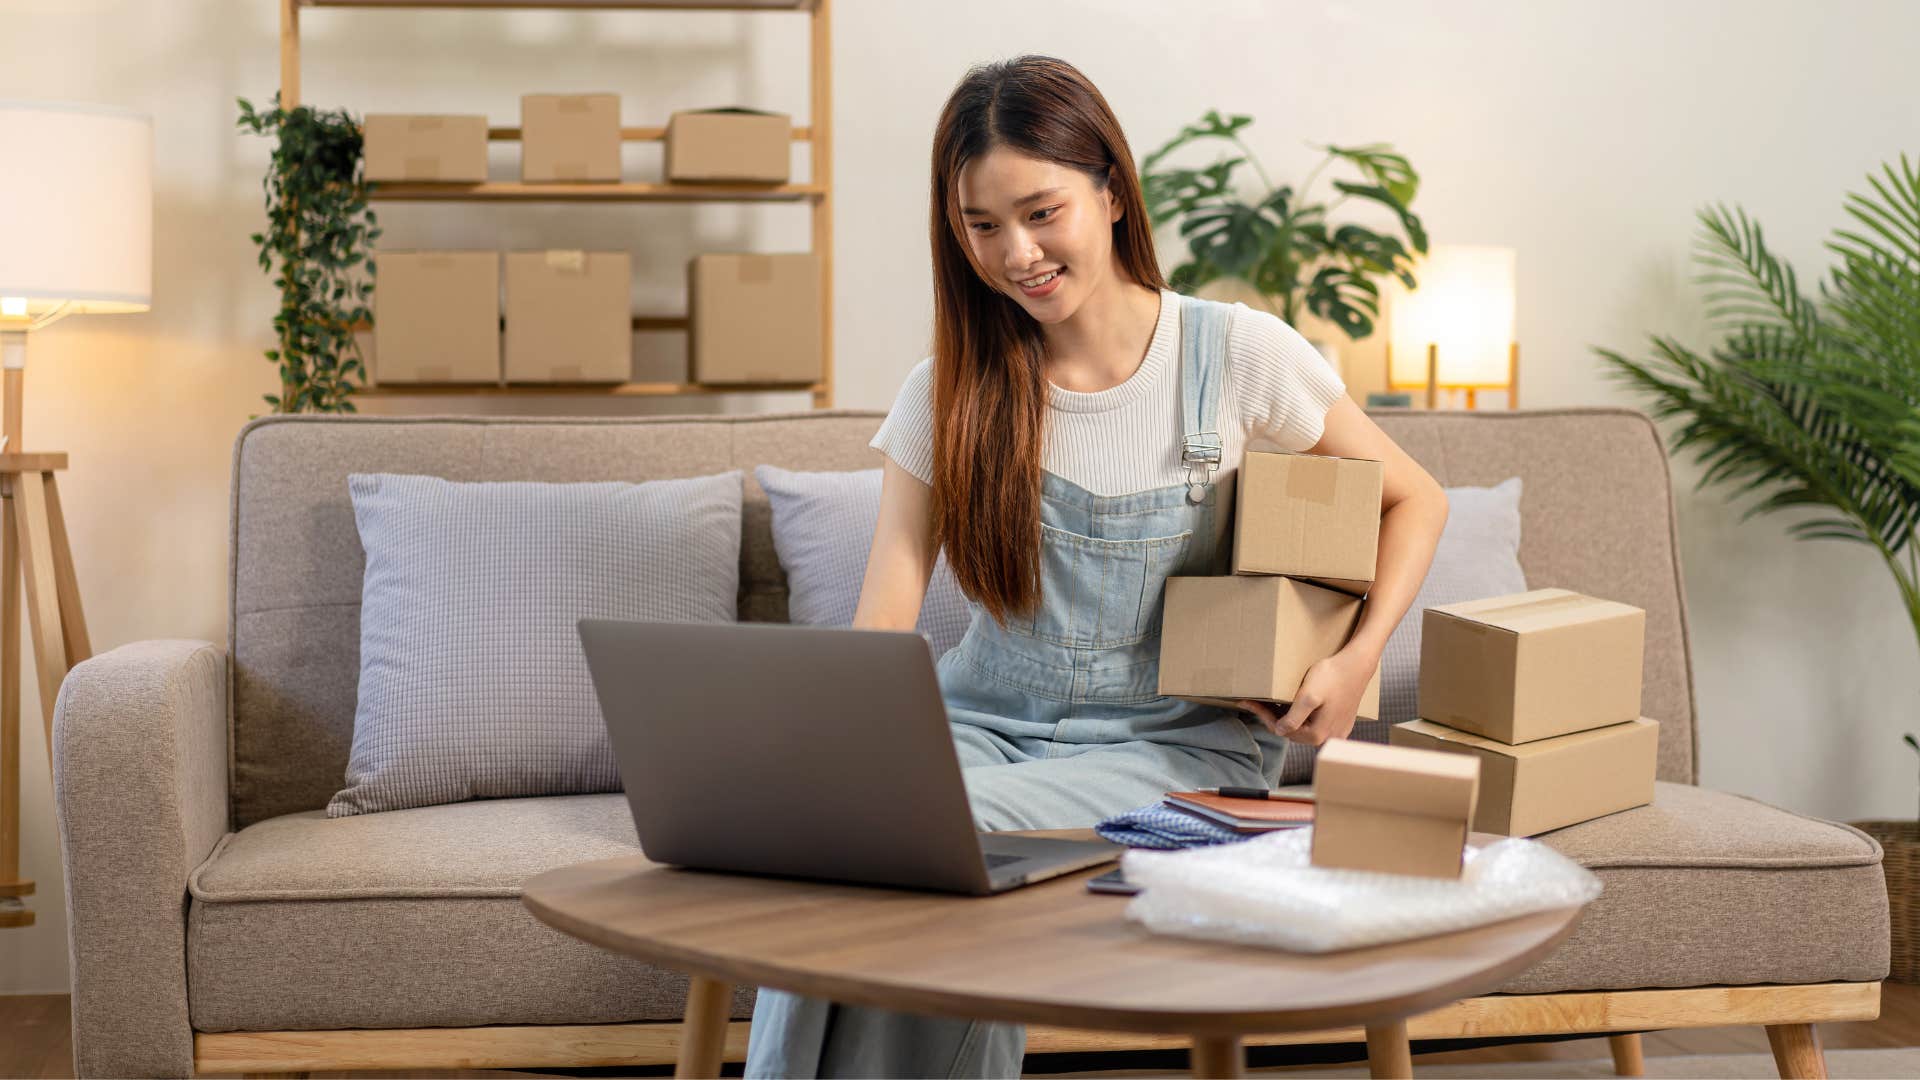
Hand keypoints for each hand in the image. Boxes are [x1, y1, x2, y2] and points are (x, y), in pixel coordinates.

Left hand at [1238, 647, 1375, 745]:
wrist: (1357, 664)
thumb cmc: (1332, 676)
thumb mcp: (1308, 696)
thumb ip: (1293, 717)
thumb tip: (1279, 731)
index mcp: (1317, 735)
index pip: (1282, 729)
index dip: (1263, 715)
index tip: (1247, 702)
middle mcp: (1329, 738)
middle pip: (1293, 730)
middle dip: (1273, 716)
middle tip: (1256, 702)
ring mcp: (1337, 731)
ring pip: (1304, 726)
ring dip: (1287, 715)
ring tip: (1271, 701)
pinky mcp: (1342, 721)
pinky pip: (1316, 721)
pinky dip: (1302, 714)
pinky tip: (1293, 702)